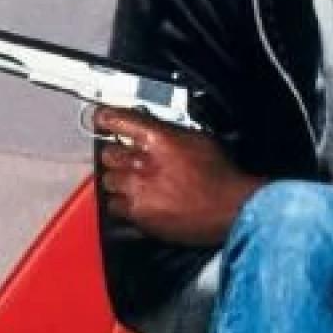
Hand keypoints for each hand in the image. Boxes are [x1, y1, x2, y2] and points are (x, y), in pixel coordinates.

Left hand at [95, 106, 263, 245]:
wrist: (230, 209)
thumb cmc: (222, 176)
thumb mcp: (201, 140)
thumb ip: (172, 134)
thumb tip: (158, 131)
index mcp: (159, 139)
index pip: (118, 121)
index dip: (106, 118)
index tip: (101, 118)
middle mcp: (143, 163)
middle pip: (108, 153)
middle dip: (117, 155)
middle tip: (128, 159)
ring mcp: (138, 190)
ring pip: (109, 180)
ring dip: (119, 180)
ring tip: (135, 182)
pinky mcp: (138, 214)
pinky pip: (115, 206)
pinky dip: (123, 203)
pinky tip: (138, 201)